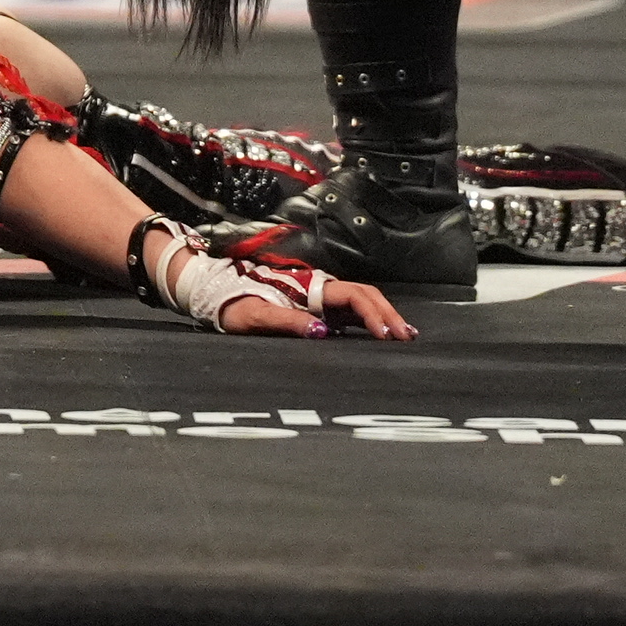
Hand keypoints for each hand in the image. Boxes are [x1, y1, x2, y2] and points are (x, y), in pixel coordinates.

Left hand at [242, 271, 413, 340]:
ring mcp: (320, 297)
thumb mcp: (257, 317)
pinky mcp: (317, 307)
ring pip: (361, 300)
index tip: (385, 335)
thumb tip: (322, 332)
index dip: (373, 314)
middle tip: (407, 337)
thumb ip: (288, 322)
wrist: (217, 294)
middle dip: (388, 314)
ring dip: (383, 314)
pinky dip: (370, 319)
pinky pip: (350, 310)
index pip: (352, 296)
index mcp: (309, 288)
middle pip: (364, 294)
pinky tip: (381, 332)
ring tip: (404, 334)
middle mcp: (319, 289)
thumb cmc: (235, 305)